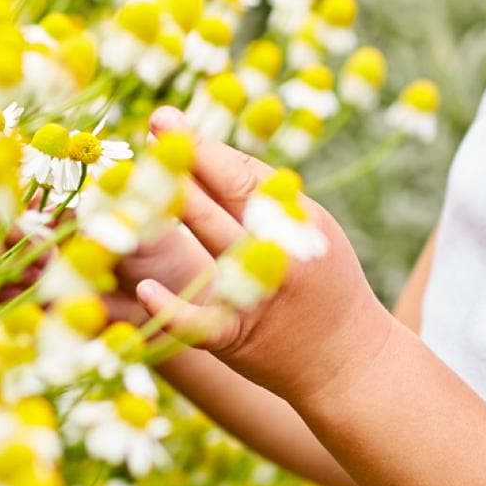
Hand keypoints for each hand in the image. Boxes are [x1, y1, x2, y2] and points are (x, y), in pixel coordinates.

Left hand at [134, 107, 394, 411]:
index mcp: (299, 222)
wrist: (350, 362)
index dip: (204, 147)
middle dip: (186, 160)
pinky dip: (172, 307)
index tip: (170, 123)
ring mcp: (260, 294)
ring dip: (172, 210)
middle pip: (226, 198)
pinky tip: (147, 288)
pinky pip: (200, 321)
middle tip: (154, 126)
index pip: (245, 175)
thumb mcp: (313, 234)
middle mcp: (281, 251)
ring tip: (136, 183)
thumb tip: (209, 158)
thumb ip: (268, 203)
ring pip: (211, 244)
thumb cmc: (324, 288)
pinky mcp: (239, 337)